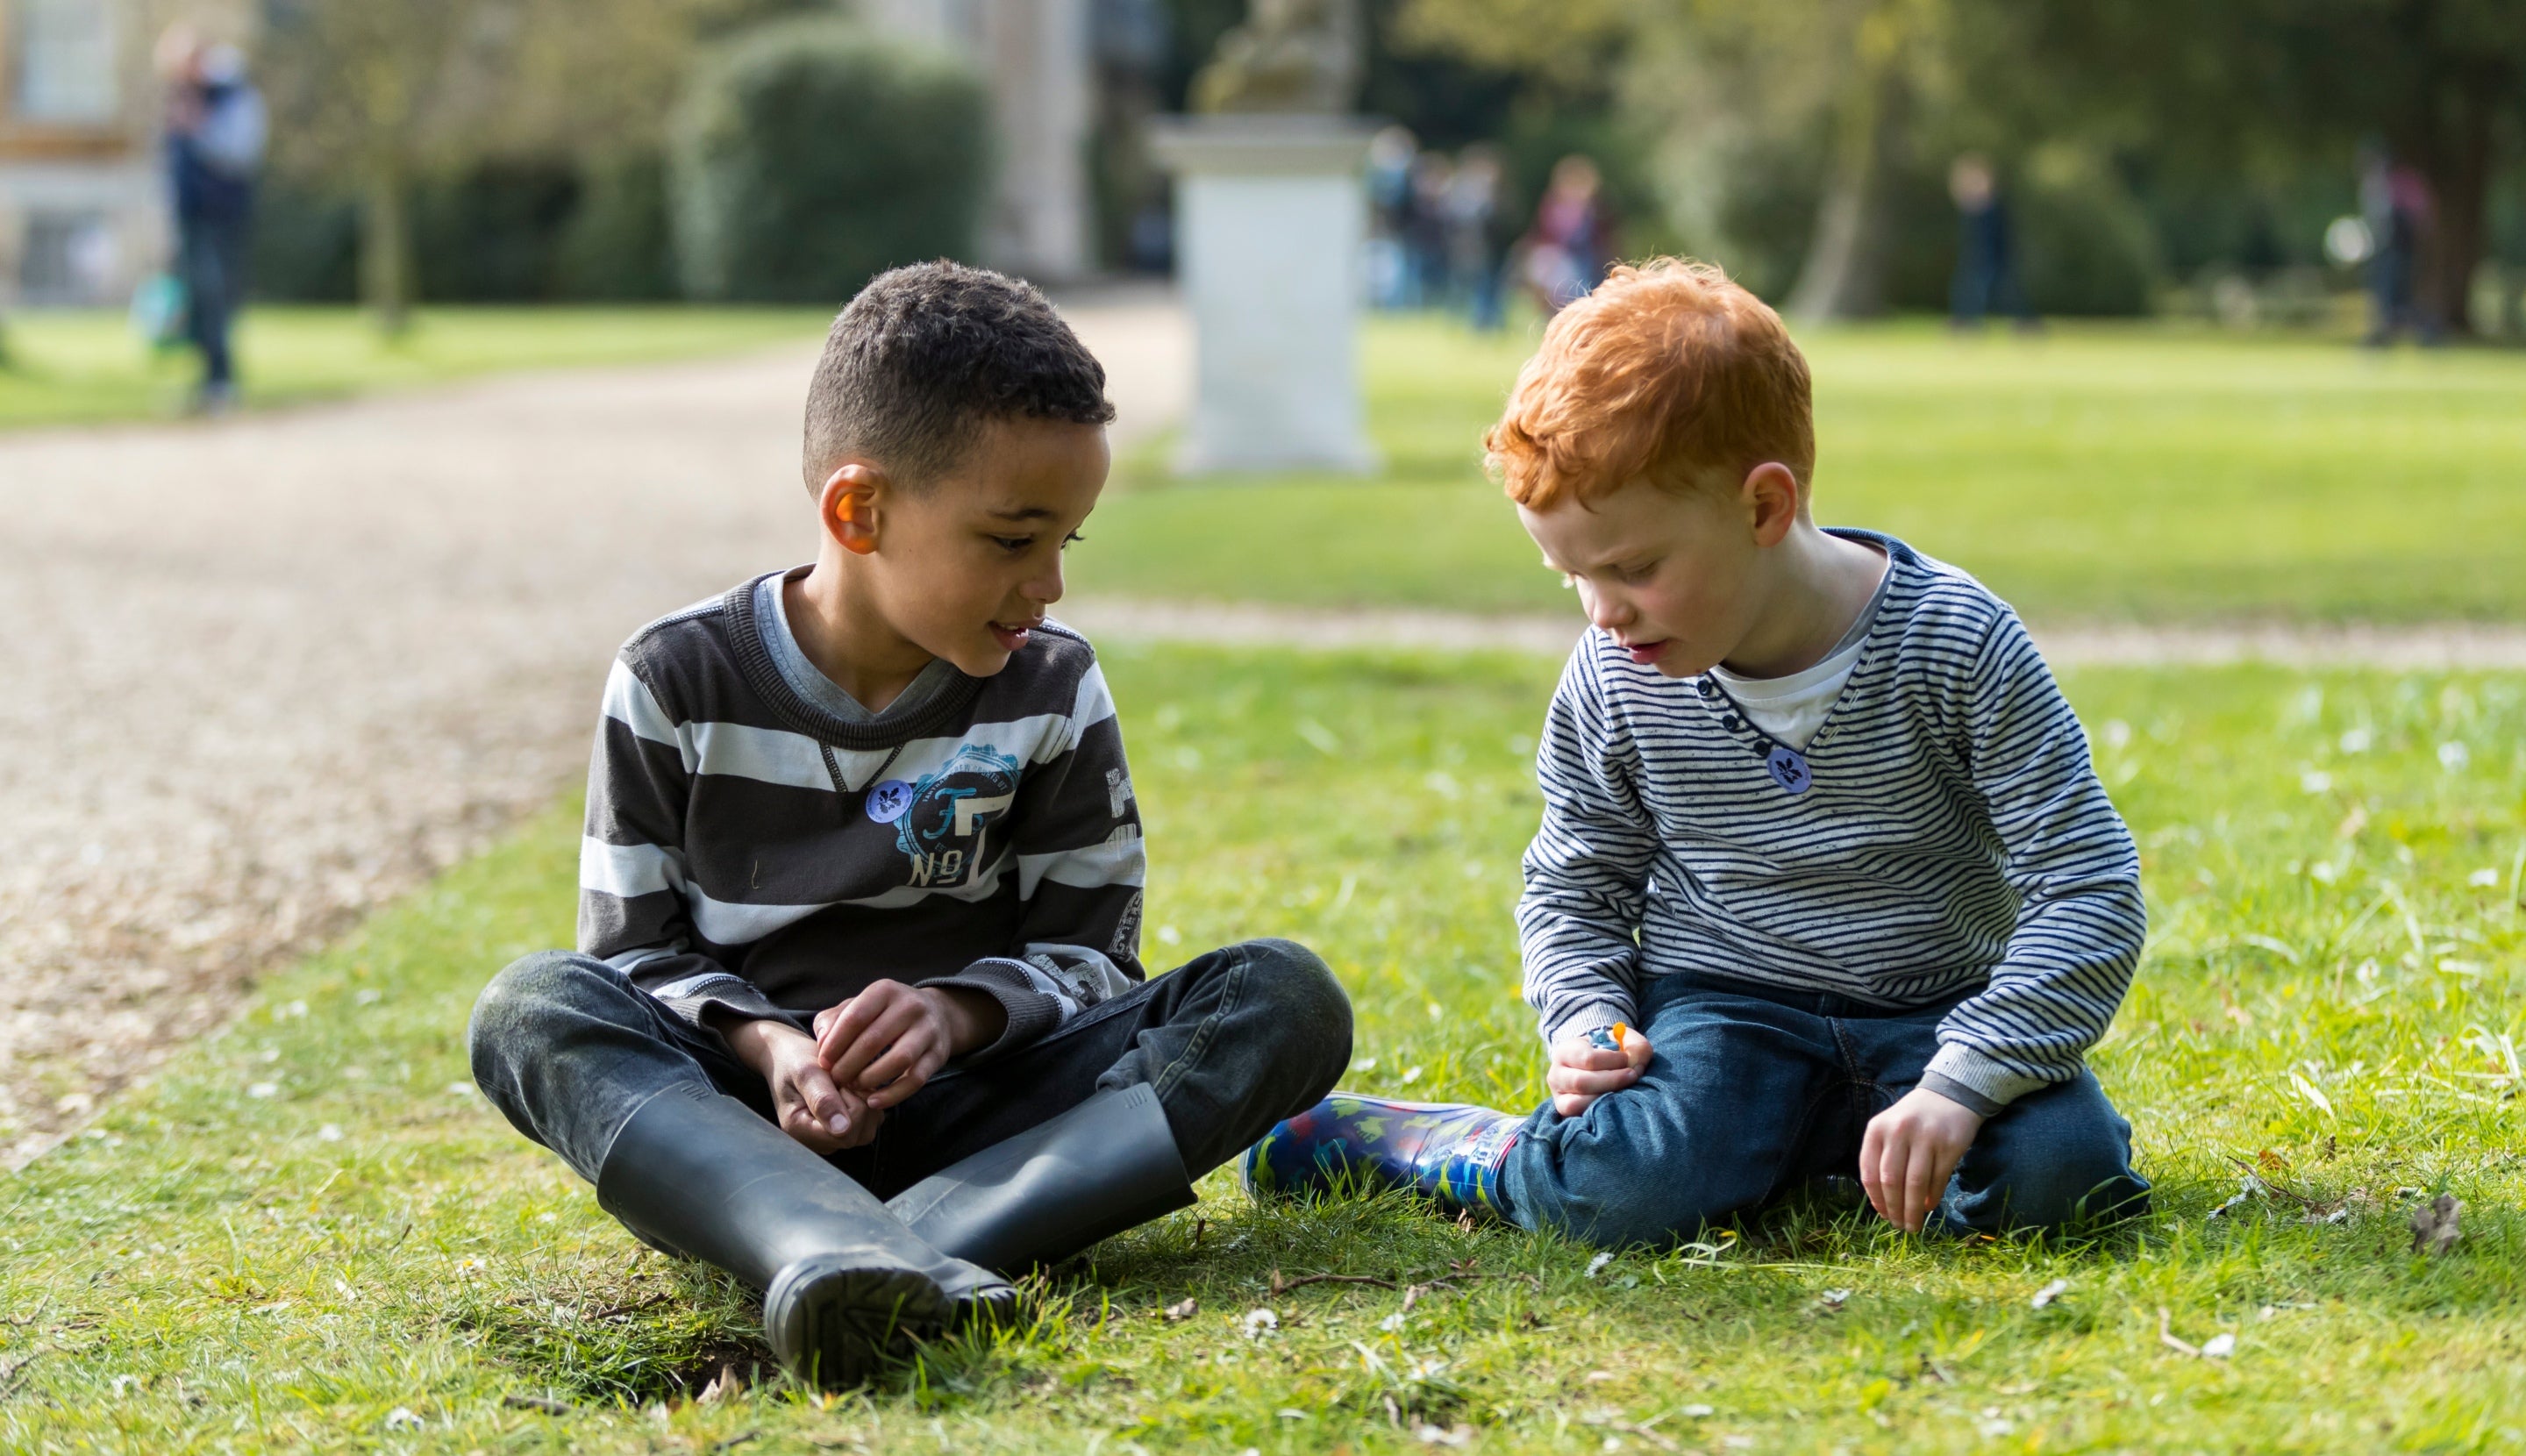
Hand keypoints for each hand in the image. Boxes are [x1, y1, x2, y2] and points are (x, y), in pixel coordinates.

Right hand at [718, 1015, 879, 1152]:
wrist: (790, 1056)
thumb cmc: (795, 1060)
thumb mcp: (805, 1072)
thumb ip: (822, 1100)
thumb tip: (842, 1129)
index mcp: (801, 1131)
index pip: (844, 1134)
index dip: (849, 1103)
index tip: (835, 1079)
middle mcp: (817, 1141)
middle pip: (860, 1132)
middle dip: (857, 1099)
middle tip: (838, 1079)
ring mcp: (833, 1138)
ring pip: (869, 1126)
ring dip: (863, 1099)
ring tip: (841, 1084)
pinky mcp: (847, 1130)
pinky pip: (872, 1120)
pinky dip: (866, 1100)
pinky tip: (848, 1088)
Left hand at [814, 981, 1003, 1110]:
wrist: (937, 1015)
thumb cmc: (885, 1014)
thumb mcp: (859, 1006)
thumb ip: (834, 1020)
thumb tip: (822, 1043)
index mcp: (885, 991)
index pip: (855, 1017)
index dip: (835, 1043)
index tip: (823, 1063)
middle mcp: (910, 1006)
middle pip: (874, 1040)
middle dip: (849, 1065)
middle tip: (836, 1080)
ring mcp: (928, 1030)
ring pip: (898, 1060)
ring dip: (870, 1079)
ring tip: (854, 1087)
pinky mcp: (938, 1054)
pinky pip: (915, 1079)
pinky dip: (893, 1095)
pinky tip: (873, 1101)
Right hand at [1546, 1026, 1653, 1117]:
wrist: (1593, 1066)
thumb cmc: (1610, 1052)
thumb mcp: (1624, 1041)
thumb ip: (1637, 1048)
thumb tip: (1637, 1068)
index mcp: (1565, 1050)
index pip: (1588, 1058)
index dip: (1612, 1060)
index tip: (1627, 1059)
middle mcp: (1556, 1073)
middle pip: (1582, 1082)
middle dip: (1612, 1080)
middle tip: (1632, 1076)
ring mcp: (1558, 1095)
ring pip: (1578, 1102)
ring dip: (1606, 1097)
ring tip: (1623, 1089)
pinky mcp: (1564, 1111)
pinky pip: (1578, 1114)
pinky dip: (1597, 1110)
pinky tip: (1613, 1102)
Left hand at [1860, 1086, 1984, 1232]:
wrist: (1951, 1094)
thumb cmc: (1914, 1118)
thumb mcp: (1890, 1129)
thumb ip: (1882, 1158)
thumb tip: (1883, 1203)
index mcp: (1877, 1129)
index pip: (1869, 1172)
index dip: (1875, 1199)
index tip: (1883, 1215)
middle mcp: (1899, 1131)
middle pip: (1892, 1181)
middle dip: (1894, 1209)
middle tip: (1899, 1226)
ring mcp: (1925, 1138)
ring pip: (1915, 1184)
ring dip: (1913, 1210)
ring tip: (1913, 1225)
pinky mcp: (1949, 1145)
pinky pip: (1938, 1179)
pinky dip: (1932, 1198)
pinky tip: (1929, 1207)